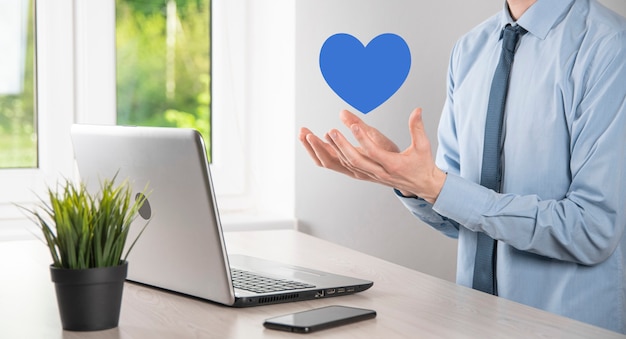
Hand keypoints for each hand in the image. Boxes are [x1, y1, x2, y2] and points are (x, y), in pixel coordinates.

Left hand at [299, 108, 445, 202]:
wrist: (421, 185)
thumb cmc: (421, 165)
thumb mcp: (423, 145)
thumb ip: (418, 127)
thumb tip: (417, 110)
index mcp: (390, 165)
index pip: (372, 152)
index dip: (362, 138)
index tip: (354, 125)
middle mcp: (375, 172)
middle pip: (351, 160)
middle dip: (337, 145)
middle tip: (329, 130)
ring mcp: (365, 173)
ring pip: (340, 163)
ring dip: (323, 149)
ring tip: (308, 133)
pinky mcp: (360, 172)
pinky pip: (338, 164)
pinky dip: (325, 153)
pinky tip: (315, 141)